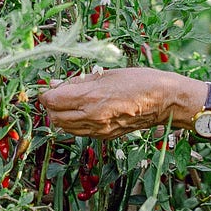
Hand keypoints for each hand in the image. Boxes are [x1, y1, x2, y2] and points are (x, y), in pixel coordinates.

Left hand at [38, 67, 196, 139]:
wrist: (164, 101)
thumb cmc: (140, 81)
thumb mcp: (107, 74)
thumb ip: (80, 81)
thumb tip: (57, 84)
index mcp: (91, 97)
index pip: (52, 100)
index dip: (46, 93)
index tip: (49, 86)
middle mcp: (91, 116)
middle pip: (54, 116)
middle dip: (51, 105)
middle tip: (57, 92)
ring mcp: (98, 129)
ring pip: (64, 127)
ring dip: (61, 115)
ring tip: (69, 102)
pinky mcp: (105, 136)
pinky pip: (79, 132)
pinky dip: (73, 122)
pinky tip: (82, 111)